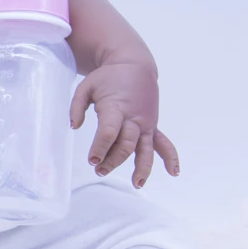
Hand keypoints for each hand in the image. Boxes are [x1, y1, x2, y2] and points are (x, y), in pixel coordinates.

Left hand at [69, 60, 179, 187]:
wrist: (134, 65)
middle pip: (126, 145)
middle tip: (98, 169)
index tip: (92, 159)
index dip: (100, 148)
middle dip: (113, 160)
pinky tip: (174, 172)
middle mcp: (134, 118)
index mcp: (116, 107)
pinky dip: (170, 157)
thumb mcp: (86, 86)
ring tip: (136, 183)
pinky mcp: (152, 126)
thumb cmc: (107, 77)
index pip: (109, 132)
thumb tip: (73, 126)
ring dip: (142, 168)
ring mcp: (146, 124)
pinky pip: (164, 143)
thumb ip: (76, 106)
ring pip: (146, 149)